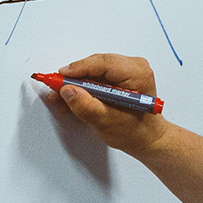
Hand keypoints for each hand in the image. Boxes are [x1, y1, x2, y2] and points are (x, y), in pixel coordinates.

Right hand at [55, 53, 170, 156]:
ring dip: (76, 84)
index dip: (79, 68)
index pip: (103, 63)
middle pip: (96, 65)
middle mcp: (134, 68)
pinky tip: (72, 98)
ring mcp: (127, 71)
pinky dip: (83, 88)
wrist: (146, 138)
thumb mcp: (108, 122)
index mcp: (137, 74)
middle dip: (74, 79)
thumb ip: (87, 107)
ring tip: (61, 98)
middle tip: (56, 89)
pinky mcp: (119, 77)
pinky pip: (96, 77)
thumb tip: (68, 91)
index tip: (60, 77)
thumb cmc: (137, 132)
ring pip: (93, 71)